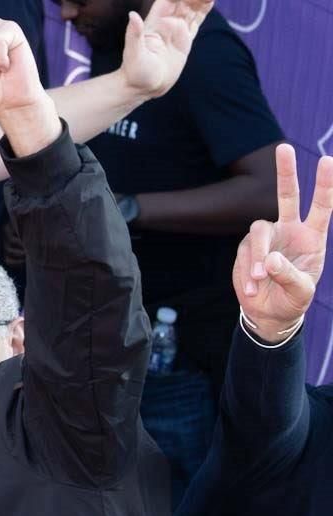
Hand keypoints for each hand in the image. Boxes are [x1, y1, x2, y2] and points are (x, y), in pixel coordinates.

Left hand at [119, 0, 213, 98]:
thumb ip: (134, 34)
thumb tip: (132, 15)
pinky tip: (210, 2)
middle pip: (182, 1)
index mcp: (155, 21)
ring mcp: (176, 31)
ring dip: (200, 0)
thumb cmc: (135, 73)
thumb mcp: (134, 53)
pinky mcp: (184, 40)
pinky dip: (203, 10)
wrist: (143, 88)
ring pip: (191, 8)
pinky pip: (196, 21)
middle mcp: (166, 23)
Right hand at [234, 144, 332, 341]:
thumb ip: (290, 276)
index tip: (327, 161)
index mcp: (312, 237)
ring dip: (258, 256)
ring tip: (260, 280)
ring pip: (258, 231)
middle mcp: (289, 231)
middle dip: (286, 172)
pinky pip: (245, 253)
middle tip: (284, 147)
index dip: (325, 184)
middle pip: (287, 195)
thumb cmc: (293, 301)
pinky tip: (253, 289)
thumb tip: (272, 260)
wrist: (269, 313)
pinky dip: (248, 272)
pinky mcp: (247, 249)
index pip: (322, 206)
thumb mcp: (301, 293)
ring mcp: (267, 238)